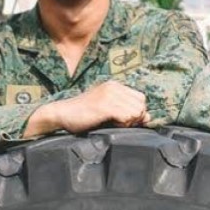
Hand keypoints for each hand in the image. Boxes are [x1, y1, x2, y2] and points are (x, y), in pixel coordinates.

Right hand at [33, 81, 148, 135]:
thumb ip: (127, 111)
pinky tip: (111, 124)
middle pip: (141, 105)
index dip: (136, 112)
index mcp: (114, 85)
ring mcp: (110, 95)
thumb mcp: (107, 110)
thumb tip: (148, 117)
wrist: (61, 114)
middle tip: (118, 123)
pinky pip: (128, 116)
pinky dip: (123, 124)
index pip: (141, 98)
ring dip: (128, 122)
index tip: (124, 120)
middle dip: (134, 118)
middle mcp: (114, 87)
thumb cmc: (83, 115)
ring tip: (113, 123)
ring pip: (136, 111)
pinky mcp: (105, 105)